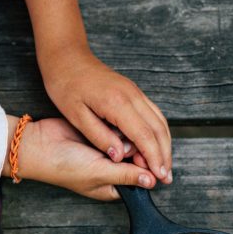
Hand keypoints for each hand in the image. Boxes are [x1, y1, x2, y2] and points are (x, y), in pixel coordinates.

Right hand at [2, 116, 158, 200]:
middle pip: (138, 158)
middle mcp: (113, 170)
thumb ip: (127, 176)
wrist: (39, 144)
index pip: (141, 179)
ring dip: (125, 137)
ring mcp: (107, 150)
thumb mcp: (99, 173)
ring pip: (130, 140)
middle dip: (134, 150)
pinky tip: (110, 125)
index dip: (147, 167)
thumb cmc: (64, 166)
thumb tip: (152, 181)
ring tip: (113, 137)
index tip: (143, 159)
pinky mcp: (102, 133)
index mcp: (113, 187)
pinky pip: (118, 129)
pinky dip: (116, 127)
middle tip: (122, 148)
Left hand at [42, 50, 172, 183]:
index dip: (153, 158)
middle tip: (166, 177)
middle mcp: (132, 96)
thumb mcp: (76, 116)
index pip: (144, 136)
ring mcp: (135, 92)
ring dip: (164, 144)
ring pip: (160, 120)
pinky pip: (153, 113)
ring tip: (163, 165)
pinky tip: (155, 144)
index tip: (159, 176)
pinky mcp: (133, 91)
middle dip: (164, 155)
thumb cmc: (66, 85)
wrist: (66, 56)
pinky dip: (158, 131)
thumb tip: (118, 157)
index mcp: (117, 103)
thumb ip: (99, 137)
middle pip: (158, 129)